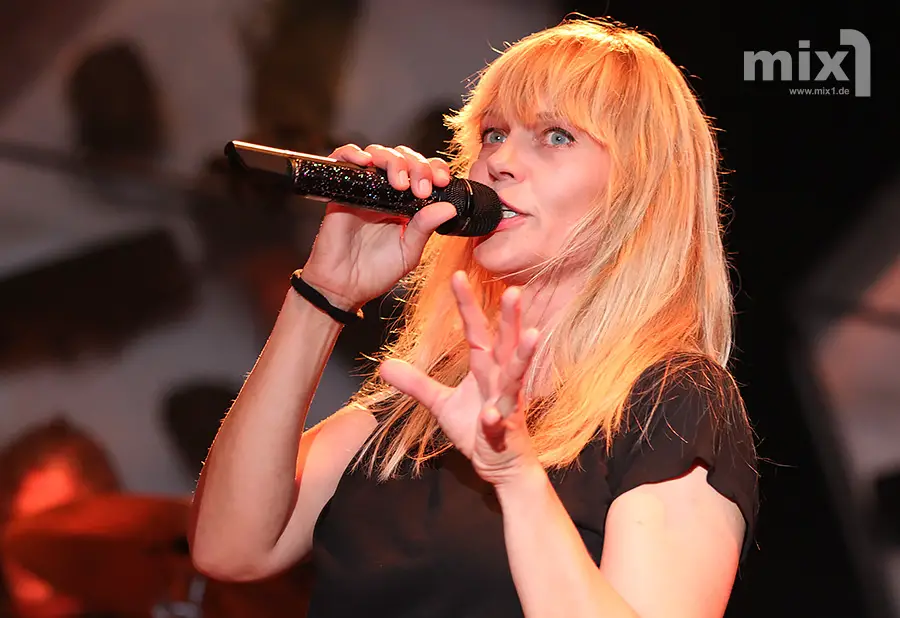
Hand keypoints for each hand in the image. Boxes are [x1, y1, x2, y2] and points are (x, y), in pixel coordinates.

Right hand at [301, 144, 458, 310]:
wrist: (343, 287)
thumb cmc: (375, 272)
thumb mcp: (408, 252)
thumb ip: (425, 228)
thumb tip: (448, 207)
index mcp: (407, 204)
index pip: (423, 172)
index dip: (434, 169)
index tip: (441, 181)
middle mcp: (386, 192)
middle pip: (404, 158)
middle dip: (417, 166)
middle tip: (421, 188)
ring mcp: (364, 189)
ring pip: (378, 153)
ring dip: (392, 160)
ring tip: (399, 182)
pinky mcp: (341, 190)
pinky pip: (343, 159)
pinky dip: (352, 153)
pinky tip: (364, 162)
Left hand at [379, 271, 541, 485]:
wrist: (502, 467)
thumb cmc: (478, 429)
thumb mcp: (442, 404)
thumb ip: (416, 383)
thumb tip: (384, 365)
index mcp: (486, 369)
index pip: (476, 331)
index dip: (467, 304)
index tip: (459, 275)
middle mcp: (501, 380)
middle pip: (505, 344)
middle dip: (510, 318)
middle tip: (514, 290)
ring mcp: (506, 405)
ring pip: (516, 377)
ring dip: (523, 356)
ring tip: (531, 334)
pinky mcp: (505, 432)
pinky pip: (499, 423)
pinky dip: (494, 419)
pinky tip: (489, 415)